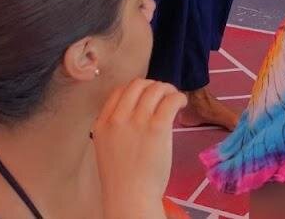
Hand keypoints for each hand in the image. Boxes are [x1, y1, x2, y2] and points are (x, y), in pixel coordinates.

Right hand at [93, 79, 186, 218]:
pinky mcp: (157, 127)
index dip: (136, 90)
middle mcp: (118, 118)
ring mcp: (137, 121)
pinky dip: (179, 97)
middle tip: (163, 95)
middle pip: (137, 85)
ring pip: (156, 89)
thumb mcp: (107, 148)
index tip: (146, 97)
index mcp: (102, 124)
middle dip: (153, 86)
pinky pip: (171, 99)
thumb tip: (135, 110)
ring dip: (168, 90)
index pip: (119, 91)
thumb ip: (116, 128)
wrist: (130, 198)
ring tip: (174, 100)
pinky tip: (182, 104)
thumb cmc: (122, 179)